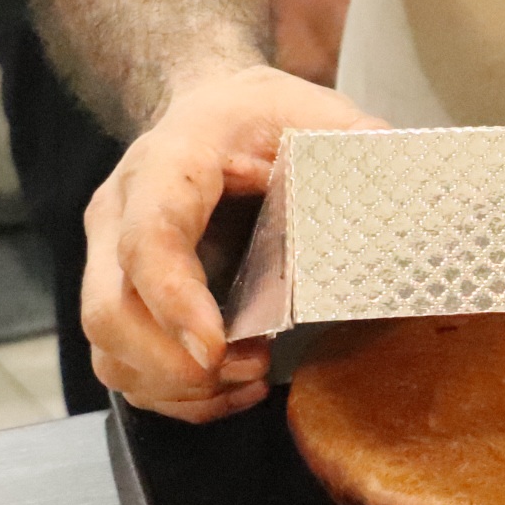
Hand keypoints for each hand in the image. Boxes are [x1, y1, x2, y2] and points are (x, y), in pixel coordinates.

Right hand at [83, 65, 386, 420]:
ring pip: (110, 350)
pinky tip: (233, 388)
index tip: (217, 348)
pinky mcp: (125, 298)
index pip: (149, 241)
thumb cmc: (258, 116)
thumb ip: (350, 136)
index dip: (176, 302)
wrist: (212, 110)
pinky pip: (126, 367)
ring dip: (177, 386)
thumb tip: (396, 167)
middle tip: (253, 368)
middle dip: (174, 363)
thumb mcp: (309, 108)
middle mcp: (120, 216)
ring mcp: (113, 262)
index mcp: (166, 167)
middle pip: (108, 310)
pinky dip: (176, 396)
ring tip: (252, 377)